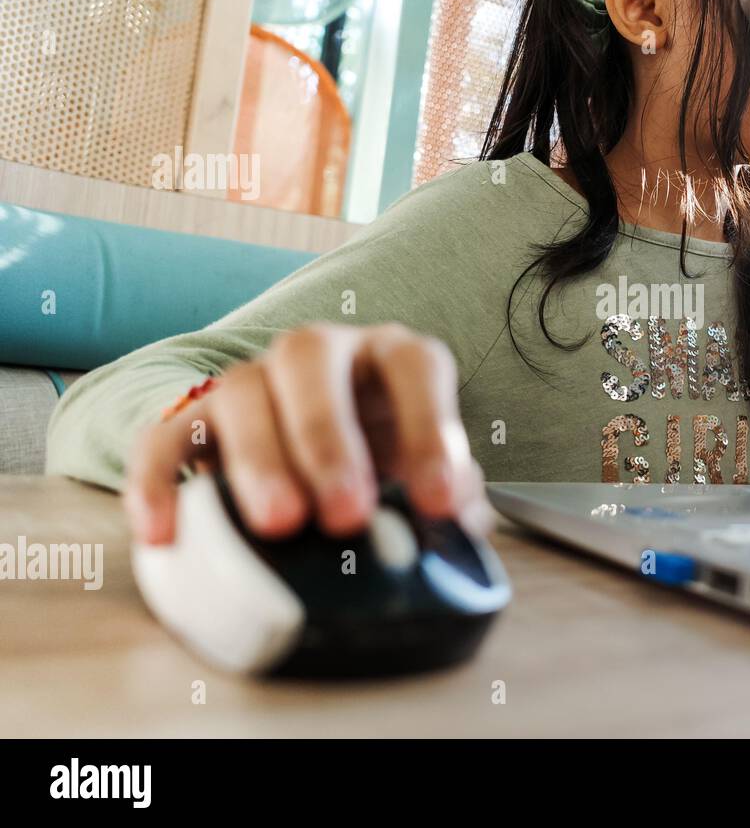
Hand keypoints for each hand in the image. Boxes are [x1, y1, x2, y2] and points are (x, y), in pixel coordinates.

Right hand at [123, 323, 491, 545]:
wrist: (318, 474)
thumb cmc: (387, 472)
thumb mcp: (425, 481)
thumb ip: (448, 498)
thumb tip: (453, 522)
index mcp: (390, 359)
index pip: (414, 365)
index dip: (429, 427)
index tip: (437, 501)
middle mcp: (321, 353)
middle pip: (309, 357)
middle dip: (328, 437)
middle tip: (345, 516)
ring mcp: (253, 379)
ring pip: (239, 388)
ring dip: (259, 458)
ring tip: (279, 526)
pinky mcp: (195, 419)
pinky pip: (163, 436)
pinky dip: (159, 481)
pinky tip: (165, 532)